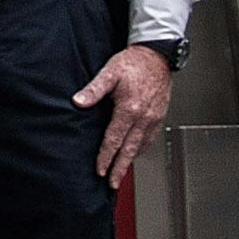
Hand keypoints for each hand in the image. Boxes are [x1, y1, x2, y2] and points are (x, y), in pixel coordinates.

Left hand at [72, 42, 174, 185]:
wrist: (157, 55)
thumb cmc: (133, 62)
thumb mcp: (109, 72)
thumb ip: (94, 89)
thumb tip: (78, 102)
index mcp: (130, 109)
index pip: (114, 139)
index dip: (106, 157)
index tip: (100, 170)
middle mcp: (144, 117)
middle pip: (129, 149)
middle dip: (120, 169)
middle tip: (112, 184)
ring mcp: (154, 118)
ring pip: (141, 146)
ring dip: (131, 161)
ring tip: (122, 174)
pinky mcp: (160, 116)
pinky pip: (150, 138)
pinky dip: (142, 149)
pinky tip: (136, 153)